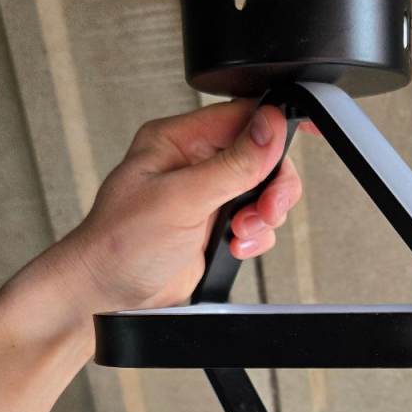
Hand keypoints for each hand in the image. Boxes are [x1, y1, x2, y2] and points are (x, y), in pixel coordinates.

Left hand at [54, 100, 301, 314]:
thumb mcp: (180, 199)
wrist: (108, 295)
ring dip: (264, 215)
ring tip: (242, 233)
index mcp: (178, 140)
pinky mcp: (216, 226)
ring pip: (264, 191)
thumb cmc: (120, 244)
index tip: (303, 132)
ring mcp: (208, 195)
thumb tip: (269, 128)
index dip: (273, 126)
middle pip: (262, 156)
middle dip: (272, 185)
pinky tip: (235, 246)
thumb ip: (231, 165)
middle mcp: (195, 163)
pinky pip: (257, 221)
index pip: (240, 116)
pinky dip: (256, 237)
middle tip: (265, 208)